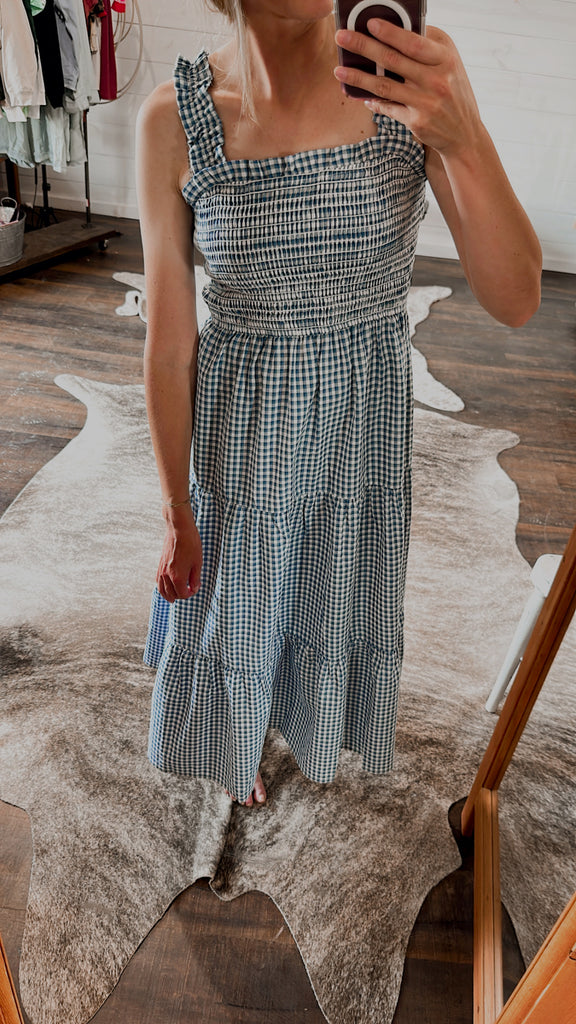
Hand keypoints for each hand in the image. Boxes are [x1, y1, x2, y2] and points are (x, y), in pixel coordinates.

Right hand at [157, 504, 202, 602]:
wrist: (179, 529)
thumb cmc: (191, 544)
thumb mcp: (198, 563)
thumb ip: (195, 578)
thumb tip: (194, 588)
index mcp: (178, 577)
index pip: (183, 594)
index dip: (191, 594)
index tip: (196, 587)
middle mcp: (167, 575)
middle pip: (172, 594)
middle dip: (180, 596)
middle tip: (188, 592)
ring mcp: (162, 570)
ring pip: (161, 589)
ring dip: (168, 595)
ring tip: (173, 598)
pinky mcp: (160, 564)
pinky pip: (158, 580)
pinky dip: (161, 586)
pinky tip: (166, 586)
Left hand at [334, 21, 482, 156]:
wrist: (465, 133)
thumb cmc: (453, 92)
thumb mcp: (449, 65)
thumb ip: (427, 48)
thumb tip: (394, 31)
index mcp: (445, 58)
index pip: (413, 42)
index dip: (390, 32)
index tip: (369, 23)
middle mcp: (437, 79)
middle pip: (393, 60)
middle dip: (364, 47)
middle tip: (341, 37)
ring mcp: (426, 102)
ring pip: (385, 86)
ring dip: (358, 77)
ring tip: (338, 70)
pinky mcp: (417, 122)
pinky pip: (388, 108)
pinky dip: (373, 101)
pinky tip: (360, 96)